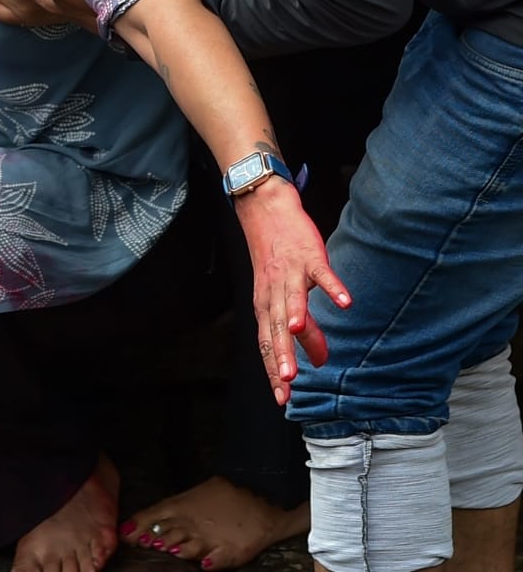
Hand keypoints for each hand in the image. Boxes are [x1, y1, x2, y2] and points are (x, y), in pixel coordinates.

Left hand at [233, 177, 349, 404]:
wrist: (265, 212)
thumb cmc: (276, 260)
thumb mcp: (285, 297)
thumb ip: (301, 330)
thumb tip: (317, 361)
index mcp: (265, 306)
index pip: (266, 343)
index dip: (273, 369)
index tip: (281, 398)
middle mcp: (273, 293)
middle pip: (275, 328)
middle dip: (281, 354)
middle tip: (289, 381)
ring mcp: (289, 274)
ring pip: (292, 300)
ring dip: (297, 320)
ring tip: (301, 340)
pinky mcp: (306, 256)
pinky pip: (321, 274)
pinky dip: (332, 287)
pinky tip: (346, 303)